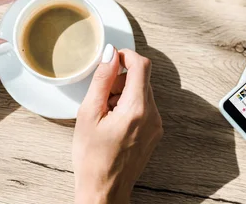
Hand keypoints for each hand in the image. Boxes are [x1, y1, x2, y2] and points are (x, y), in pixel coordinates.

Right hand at [73, 46, 162, 203]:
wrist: (104, 191)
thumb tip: (111, 54)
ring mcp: (156, 125)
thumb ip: (102, 80)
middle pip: (142, 78)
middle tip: (101, 95)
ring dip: (124, 93)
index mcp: (137, 109)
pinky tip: (113, 121)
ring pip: (142, 92)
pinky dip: (129, 106)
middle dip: (121, 78)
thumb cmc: (92, 158)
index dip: (126, 55)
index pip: (142, 65)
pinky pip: (144, 107)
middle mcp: (152, 115)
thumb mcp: (89, 114)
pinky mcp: (154, 132)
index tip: (111, 59)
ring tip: (105, 112)